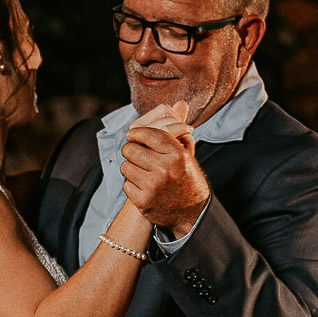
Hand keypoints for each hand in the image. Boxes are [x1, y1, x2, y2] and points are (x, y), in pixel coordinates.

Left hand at [121, 109, 208, 235]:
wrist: (191, 213)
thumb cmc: (186, 177)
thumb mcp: (187, 152)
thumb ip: (179, 128)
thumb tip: (180, 102)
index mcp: (176, 154)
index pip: (147, 134)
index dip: (136, 133)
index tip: (134, 135)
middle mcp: (165, 169)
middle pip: (130, 149)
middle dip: (131, 151)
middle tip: (137, 155)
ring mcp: (153, 186)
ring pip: (126, 167)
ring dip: (131, 168)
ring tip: (143, 172)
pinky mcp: (143, 201)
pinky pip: (126, 184)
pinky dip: (132, 185)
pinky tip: (144, 186)